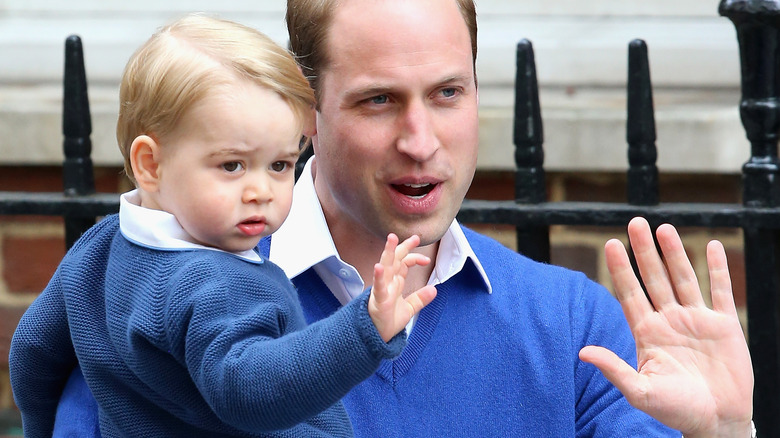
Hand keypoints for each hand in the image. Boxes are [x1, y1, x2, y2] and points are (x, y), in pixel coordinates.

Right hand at [368, 233, 436, 341]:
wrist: (377, 337)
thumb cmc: (389, 321)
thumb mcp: (409, 308)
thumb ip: (420, 298)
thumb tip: (434, 289)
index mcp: (395, 283)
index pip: (404, 263)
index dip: (414, 257)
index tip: (427, 259)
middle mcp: (388, 282)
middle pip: (395, 259)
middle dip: (403, 246)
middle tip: (415, 237)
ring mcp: (382, 289)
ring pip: (385, 267)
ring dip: (388, 252)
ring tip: (392, 239)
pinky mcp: (378, 300)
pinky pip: (378, 286)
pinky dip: (378, 276)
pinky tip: (379, 266)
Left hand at [579, 217, 752, 437]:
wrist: (715, 423)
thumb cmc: (675, 411)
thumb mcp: (641, 391)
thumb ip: (614, 369)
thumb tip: (582, 352)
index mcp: (647, 332)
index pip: (630, 292)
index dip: (620, 268)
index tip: (610, 244)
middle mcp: (669, 320)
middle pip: (654, 278)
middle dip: (644, 251)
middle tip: (635, 222)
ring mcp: (696, 321)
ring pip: (683, 278)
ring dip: (675, 253)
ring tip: (664, 228)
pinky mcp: (724, 326)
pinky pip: (720, 291)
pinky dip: (717, 269)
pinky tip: (711, 246)